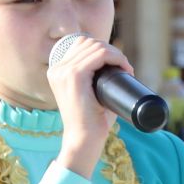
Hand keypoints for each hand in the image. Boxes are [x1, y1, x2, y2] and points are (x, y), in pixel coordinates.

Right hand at [47, 36, 128, 176]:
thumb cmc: (91, 121)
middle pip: (89, 43)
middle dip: (111, 51)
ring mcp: (64, 71)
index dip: (103, 49)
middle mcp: (57, 69)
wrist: (83, 140)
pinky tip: (124, 67)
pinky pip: (99, 54)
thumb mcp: (89, 94)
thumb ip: (95, 79)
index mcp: (57, 71)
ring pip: (96, 47)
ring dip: (116, 54)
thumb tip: (117, 66)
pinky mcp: (74, 76)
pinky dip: (116, 57)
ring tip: (126, 68)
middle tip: (125, 68)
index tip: (118, 65)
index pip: (81, 44)